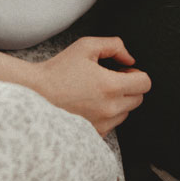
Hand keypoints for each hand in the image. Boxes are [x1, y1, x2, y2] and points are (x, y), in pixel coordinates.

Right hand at [31, 37, 150, 135]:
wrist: (34, 93)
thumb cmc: (58, 69)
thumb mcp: (86, 46)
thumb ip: (115, 46)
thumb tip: (130, 60)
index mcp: (110, 86)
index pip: (145, 83)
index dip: (136, 74)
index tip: (123, 71)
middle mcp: (110, 108)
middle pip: (138, 98)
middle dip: (129, 87)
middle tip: (109, 79)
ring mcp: (102, 124)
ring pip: (126, 113)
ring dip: (118, 102)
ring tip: (97, 92)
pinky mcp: (93, 134)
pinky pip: (112, 124)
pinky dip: (107, 114)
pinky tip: (90, 104)